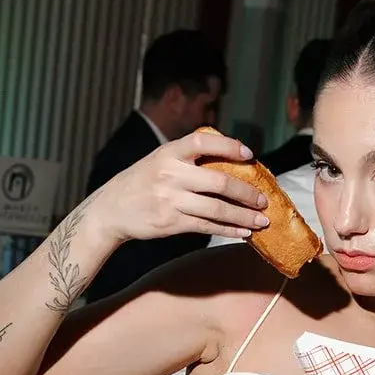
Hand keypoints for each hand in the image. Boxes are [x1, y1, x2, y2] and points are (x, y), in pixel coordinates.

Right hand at [95, 131, 270, 243]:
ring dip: (243, 216)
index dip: (229, 146)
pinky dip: (228, 230)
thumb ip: (187, 159)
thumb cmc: (141, 183)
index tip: (249, 155)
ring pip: (217, 208)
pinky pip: (207, 226)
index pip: (204, 141)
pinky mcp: (171, 222)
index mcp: (169, 152)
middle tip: (263, 200)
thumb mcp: (159, 160)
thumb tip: (228, 164)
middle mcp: (171, 174)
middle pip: (219, 181)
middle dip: (246, 192)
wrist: (111, 209)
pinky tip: (243, 233)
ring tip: (261, 221)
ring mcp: (171, 199)